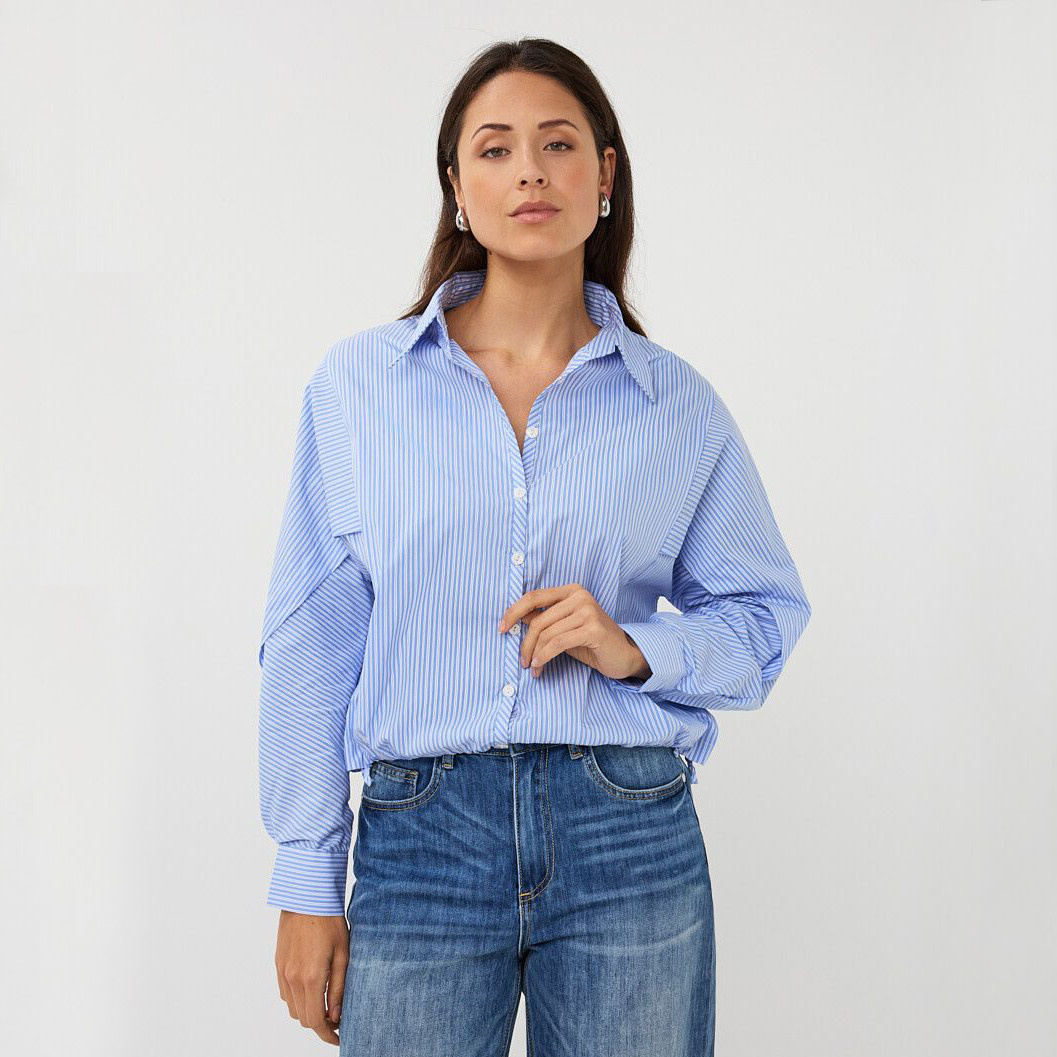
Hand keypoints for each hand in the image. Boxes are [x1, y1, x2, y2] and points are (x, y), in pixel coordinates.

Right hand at [274, 909, 348, 1045]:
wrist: (307, 897)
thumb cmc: (330, 922)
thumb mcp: (343, 955)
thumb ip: (338, 988)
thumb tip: (336, 1016)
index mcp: (311, 978)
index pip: (315, 1021)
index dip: (327, 1034)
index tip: (339, 1037)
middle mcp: (293, 979)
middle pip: (302, 1018)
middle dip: (319, 1024)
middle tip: (336, 1018)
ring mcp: (282, 972)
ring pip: (292, 1008)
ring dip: (307, 1011)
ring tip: (325, 1002)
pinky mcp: (278, 964)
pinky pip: (285, 993)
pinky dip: (297, 998)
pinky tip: (311, 987)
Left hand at [498, 583, 651, 680]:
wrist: (624, 655)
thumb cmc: (592, 642)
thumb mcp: (564, 628)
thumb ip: (543, 620)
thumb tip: (515, 618)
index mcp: (571, 591)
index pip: (534, 597)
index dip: (513, 612)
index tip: (501, 628)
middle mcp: (580, 596)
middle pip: (539, 620)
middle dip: (526, 643)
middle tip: (521, 661)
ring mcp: (588, 611)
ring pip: (547, 634)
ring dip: (535, 654)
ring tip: (533, 668)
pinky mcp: (594, 629)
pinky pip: (558, 643)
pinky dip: (544, 656)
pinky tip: (540, 666)